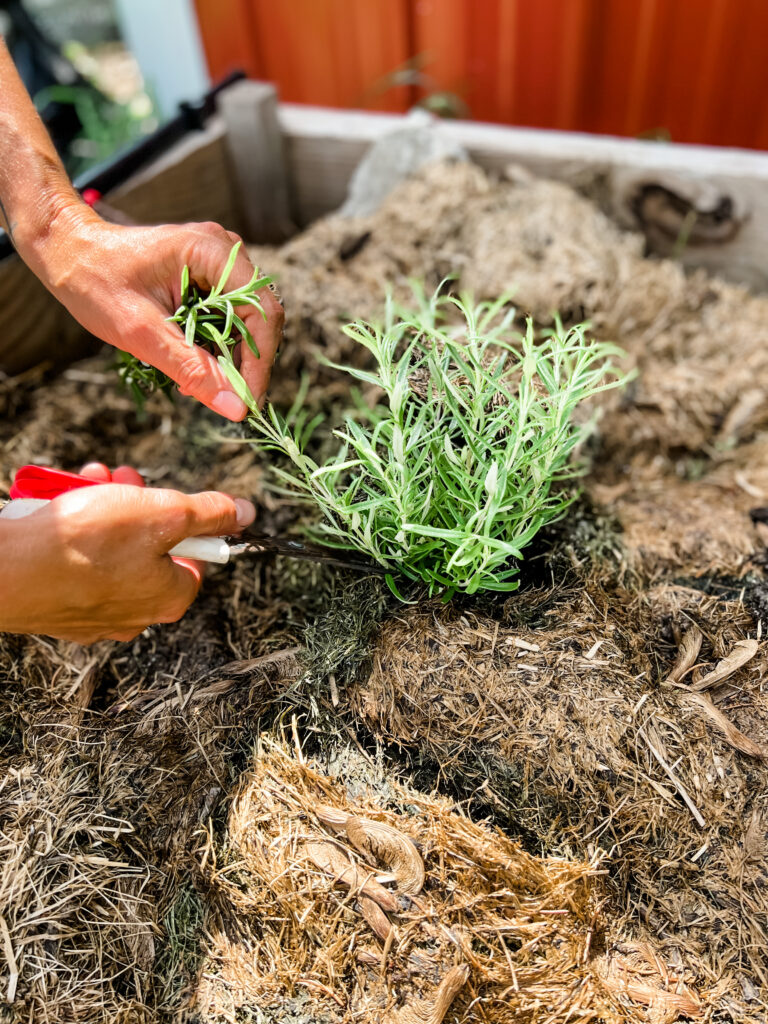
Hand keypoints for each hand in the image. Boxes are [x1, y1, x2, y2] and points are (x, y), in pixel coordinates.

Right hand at [0, 480, 254, 643]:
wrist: (5, 570)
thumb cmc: (84, 543)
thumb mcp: (163, 512)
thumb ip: (210, 512)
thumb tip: (245, 513)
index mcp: (168, 598)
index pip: (197, 558)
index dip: (185, 520)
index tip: (165, 496)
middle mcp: (135, 615)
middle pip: (151, 550)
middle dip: (138, 505)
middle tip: (122, 479)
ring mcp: (92, 615)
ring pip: (111, 551)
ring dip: (104, 509)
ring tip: (87, 482)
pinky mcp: (58, 607)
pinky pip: (76, 563)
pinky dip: (72, 532)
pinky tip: (59, 508)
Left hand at [18, 206, 283, 419]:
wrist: (67, 252)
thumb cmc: (96, 284)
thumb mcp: (143, 334)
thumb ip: (193, 369)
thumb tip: (236, 408)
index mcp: (212, 252)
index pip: (262, 314)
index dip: (261, 362)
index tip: (248, 402)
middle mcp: (224, 251)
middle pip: (260, 318)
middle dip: (246, 362)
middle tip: (225, 398)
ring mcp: (218, 261)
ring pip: (246, 321)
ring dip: (230, 356)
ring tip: (200, 383)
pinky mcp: (209, 274)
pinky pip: (229, 317)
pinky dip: (216, 345)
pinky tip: (193, 362)